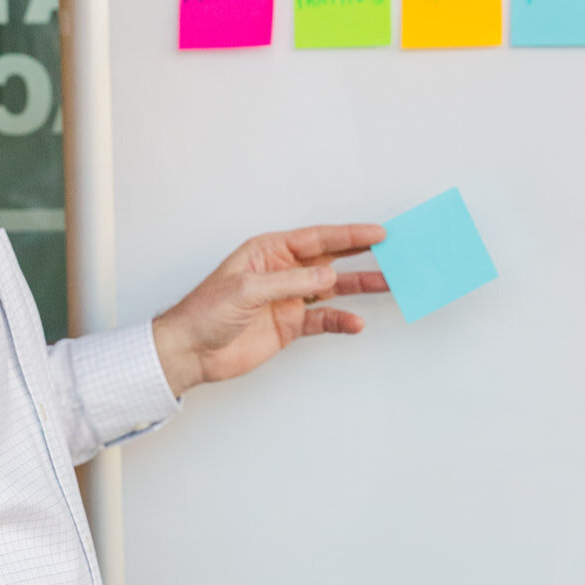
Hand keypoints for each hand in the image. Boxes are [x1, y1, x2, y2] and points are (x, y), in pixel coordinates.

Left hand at [151, 225, 387, 397]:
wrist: (191, 351)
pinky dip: (341, 321)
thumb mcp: (247, 289)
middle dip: (362, 255)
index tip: (378, 233)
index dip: (349, 236)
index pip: (317, 239)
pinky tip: (356, 323)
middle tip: (393, 252)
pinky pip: (323, 319)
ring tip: (389, 284)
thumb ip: (291, 282)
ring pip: (333, 289)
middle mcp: (282, 272)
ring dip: (360, 286)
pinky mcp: (290, 325)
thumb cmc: (205, 312)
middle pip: (331, 259)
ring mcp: (288, 298)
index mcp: (269, 252)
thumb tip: (328, 276)